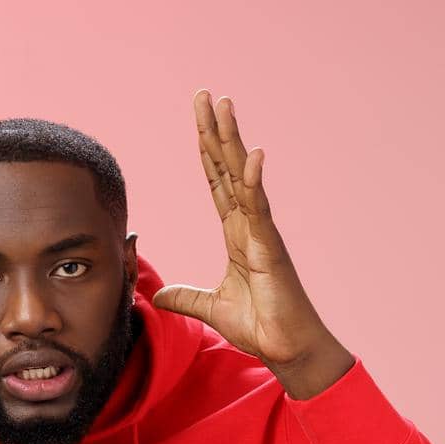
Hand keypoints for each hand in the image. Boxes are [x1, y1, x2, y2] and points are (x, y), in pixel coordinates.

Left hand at [152, 90, 343, 372]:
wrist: (287, 349)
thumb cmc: (260, 326)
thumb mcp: (209, 308)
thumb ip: (185, 296)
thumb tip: (156, 294)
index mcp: (236, 233)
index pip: (216, 182)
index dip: (206, 150)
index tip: (197, 119)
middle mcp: (249, 225)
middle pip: (227, 167)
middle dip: (215, 130)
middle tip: (205, 94)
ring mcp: (261, 233)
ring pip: (242, 176)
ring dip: (232, 140)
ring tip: (223, 104)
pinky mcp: (270, 248)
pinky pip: (260, 208)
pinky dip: (255, 181)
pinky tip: (252, 154)